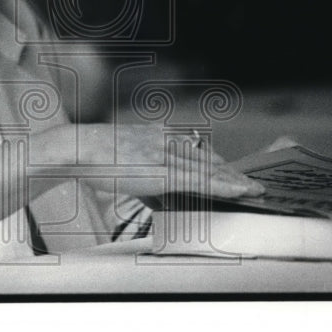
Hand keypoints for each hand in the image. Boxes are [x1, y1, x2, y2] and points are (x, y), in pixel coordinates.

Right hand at [32, 123, 265, 200]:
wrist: (77, 149)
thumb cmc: (94, 160)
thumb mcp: (125, 164)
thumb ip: (146, 178)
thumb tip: (161, 197)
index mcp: (156, 135)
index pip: (194, 149)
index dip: (216, 162)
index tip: (231, 170)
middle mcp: (166, 140)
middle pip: (207, 157)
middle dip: (230, 171)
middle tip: (251, 183)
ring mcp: (166, 155)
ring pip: (209, 168)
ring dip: (234, 180)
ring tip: (254, 190)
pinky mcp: (163, 171)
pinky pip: (201, 180)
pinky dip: (225, 186)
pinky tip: (240, 191)